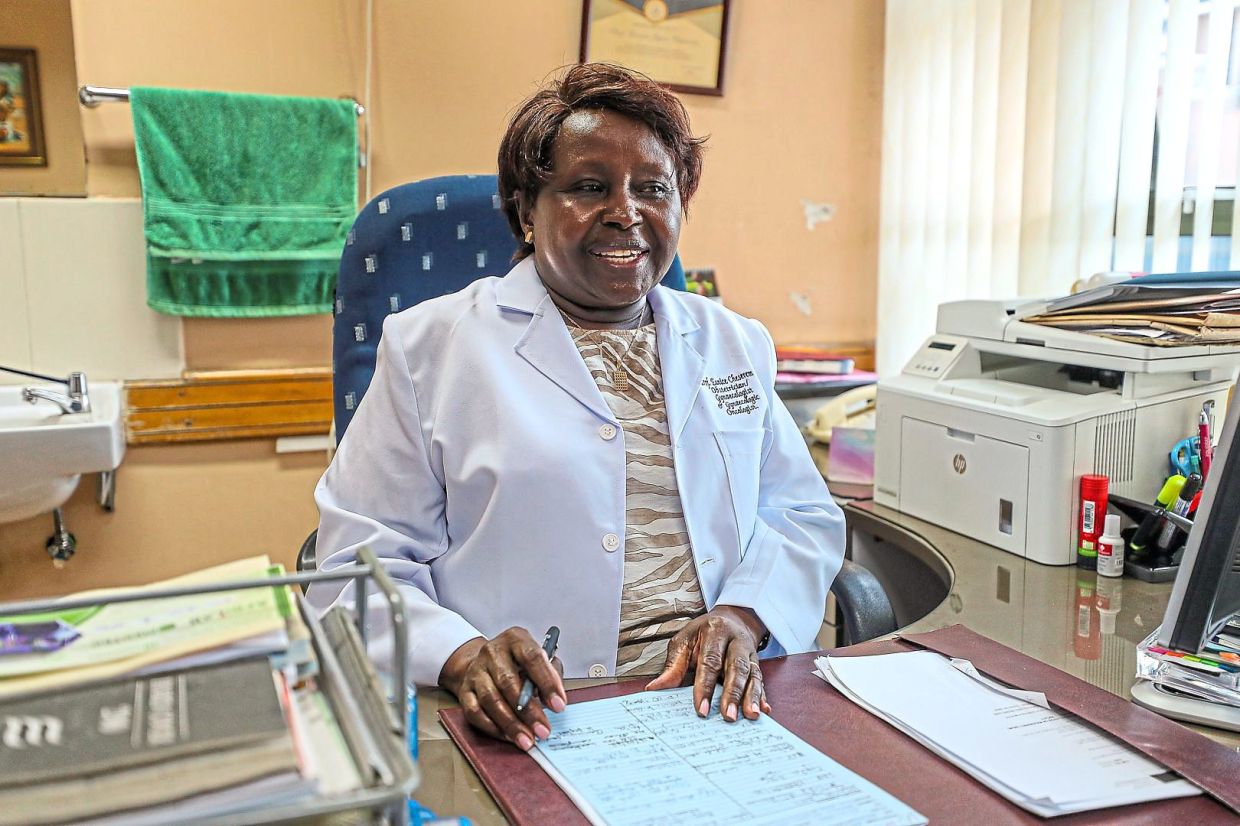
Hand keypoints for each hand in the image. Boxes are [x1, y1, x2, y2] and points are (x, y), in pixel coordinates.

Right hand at [439, 628, 566, 749]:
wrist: (485, 662)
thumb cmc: (519, 663)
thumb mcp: (540, 659)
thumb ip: (551, 675)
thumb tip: (555, 700)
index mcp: (515, 639)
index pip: (532, 657)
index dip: (547, 682)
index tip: (558, 705)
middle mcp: (492, 652)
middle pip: (508, 682)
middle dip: (528, 711)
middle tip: (543, 730)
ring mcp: (476, 671)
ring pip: (491, 699)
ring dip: (511, 724)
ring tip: (527, 739)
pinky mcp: (465, 691)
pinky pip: (475, 712)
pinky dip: (493, 728)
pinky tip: (508, 736)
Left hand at [645, 606, 771, 722]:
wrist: (731, 619)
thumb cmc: (703, 633)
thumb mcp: (684, 640)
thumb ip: (673, 665)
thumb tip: (654, 688)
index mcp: (714, 631)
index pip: (710, 661)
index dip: (705, 686)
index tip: (701, 709)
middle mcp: (735, 641)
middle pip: (736, 668)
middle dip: (732, 694)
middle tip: (728, 716)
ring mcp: (749, 652)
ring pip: (752, 675)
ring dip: (751, 697)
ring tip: (750, 715)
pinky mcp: (757, 663)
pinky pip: (761, 680)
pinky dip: (762, 696)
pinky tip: (764, 710)